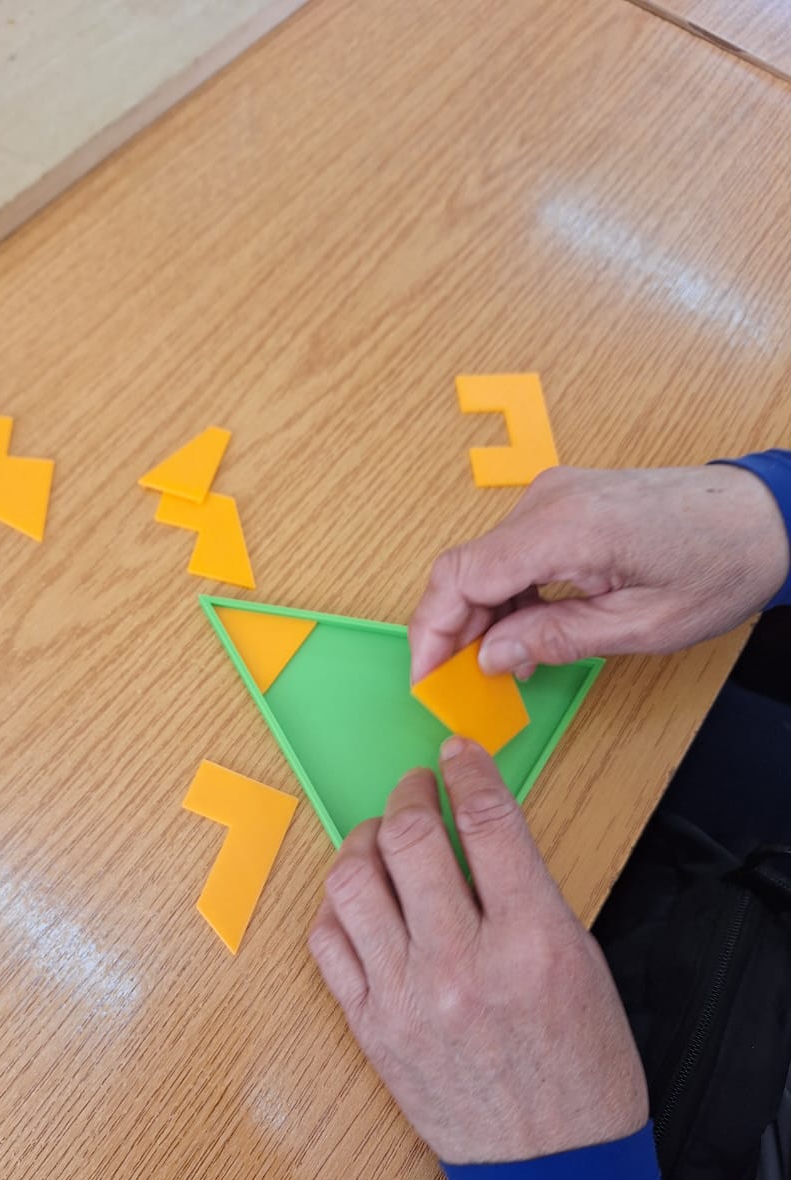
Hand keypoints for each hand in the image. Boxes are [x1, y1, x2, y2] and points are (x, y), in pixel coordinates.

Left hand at [308, 739, 648, 1165]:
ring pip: (353, 881)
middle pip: (409, 838)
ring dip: (364, 840)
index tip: (457, 755)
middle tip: (416, 788)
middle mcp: (461, 964)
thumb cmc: (580, 1067)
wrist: (550, 1168)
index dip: (468, 771)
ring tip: (379, 835)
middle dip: (409, 794)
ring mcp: (404, 997)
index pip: (487, 822)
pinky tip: (359, 895)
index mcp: (532, 942)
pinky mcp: (368, 1026)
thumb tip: (474, 829)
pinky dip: (337, 902)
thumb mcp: (580, 961)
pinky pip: (326, 941)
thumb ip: (525, 890)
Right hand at [409, 465, 788, 681]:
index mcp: (565, 529)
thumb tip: (490, 657)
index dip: (433, 631)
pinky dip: (503, 591)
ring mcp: (552, 495)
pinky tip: (521, 629)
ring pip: (482, 560)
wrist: (760, 516)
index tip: (425, 676)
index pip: (462, 576)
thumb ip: (555, 638)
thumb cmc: (717, 564)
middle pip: (463, 567)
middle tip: (457, 682)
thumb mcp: (639, 625)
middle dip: (450, 629)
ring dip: (478, 613)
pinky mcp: (561, 500)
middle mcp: (547, 501)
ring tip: (499, 664)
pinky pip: (509, 549)